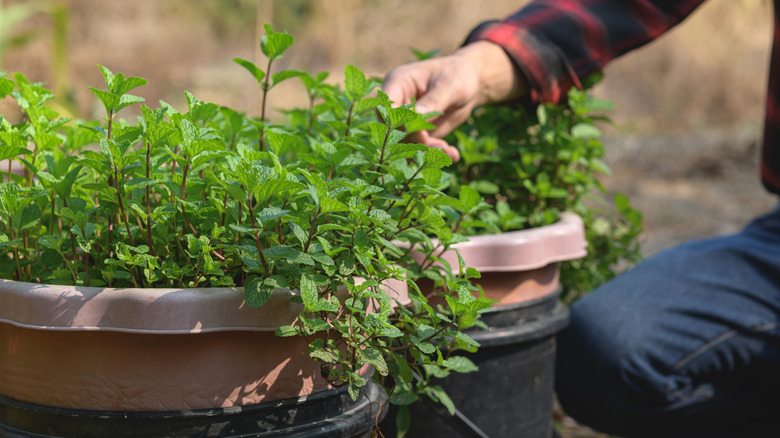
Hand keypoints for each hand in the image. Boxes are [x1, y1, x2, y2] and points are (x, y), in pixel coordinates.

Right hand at [382, 41, 524, 161]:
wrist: (470, 84)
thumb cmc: (458, 75)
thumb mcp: (450, 86)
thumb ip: (434, 101)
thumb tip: (416, 116)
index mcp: (397, 83)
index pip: (385, 107)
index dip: (397, 124)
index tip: (420, 133)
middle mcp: (397, 103)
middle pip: (393, 130)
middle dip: (416, 142)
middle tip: (441, 147)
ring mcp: (405, 120)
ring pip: (406, 143)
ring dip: (427, 151)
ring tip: (450, 153)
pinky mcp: (416, 133)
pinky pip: (419, 148)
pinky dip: (435, 154)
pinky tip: (452, 154)